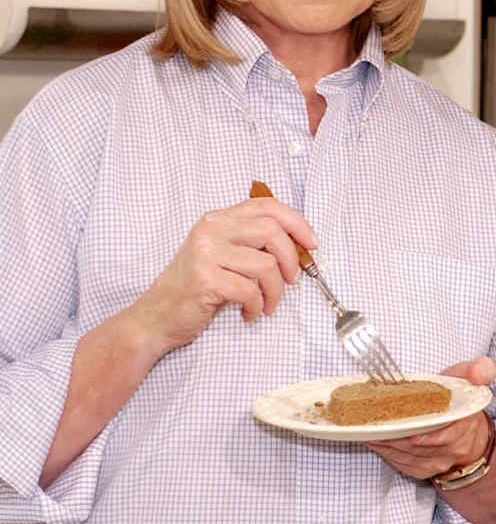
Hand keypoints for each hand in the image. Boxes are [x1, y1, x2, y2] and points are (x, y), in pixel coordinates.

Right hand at [126, 196, 317, 355]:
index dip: (296, 222)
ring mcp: (205, 252)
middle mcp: (210, 230)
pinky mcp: (205, 278)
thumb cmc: (193, 290)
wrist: (156, 317)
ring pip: (266, 265)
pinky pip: (250, 290)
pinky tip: (249, 313)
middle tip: (292, 281)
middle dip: (291, 260)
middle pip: (272, 232)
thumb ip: (249, 244)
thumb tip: (295, 248)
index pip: (266, 206)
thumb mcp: (220, 256)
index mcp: (217, 220)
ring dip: (275, 291)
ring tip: (267, 304)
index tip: (311, 243)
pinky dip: (258, 306)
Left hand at [365, 356, 495, 481]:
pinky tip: (372, 439)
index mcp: (465, 424)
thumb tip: (478, 372)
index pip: (448, 435)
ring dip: (386, 444)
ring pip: (407, 456)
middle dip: (397, 438)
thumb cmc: (461, 404)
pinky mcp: (422, 470)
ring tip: (367, 430)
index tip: (412, 436)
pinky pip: (401, 463)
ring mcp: (437, 462)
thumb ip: (479, 371)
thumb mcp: (471, 382)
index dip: (430, 438)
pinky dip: (384, 451)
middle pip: (420, 447)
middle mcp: (453, 448)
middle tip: (376, 426)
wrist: (470, 436)